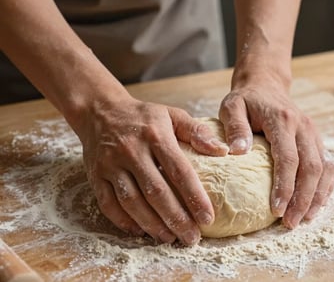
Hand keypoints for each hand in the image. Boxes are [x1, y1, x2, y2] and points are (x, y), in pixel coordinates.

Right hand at [76, 94, 227, 244]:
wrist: (100, 110)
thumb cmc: (143, 116)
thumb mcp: (172, 114)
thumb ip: (197, 132)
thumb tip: (223, 151)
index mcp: (155, 135)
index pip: (179, 171)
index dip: (194, 197)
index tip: (207, 218)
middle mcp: (132, 150)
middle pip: (156, 191)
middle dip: (176, 219)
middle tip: (191, 238)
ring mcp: (110, 164)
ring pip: (131, 201)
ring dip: (151, 224)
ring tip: (169, 238)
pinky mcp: (95, 175)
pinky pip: (108, 203)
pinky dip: (123, 221)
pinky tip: (140, 231)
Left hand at [219, 67, 333, 228]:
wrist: (264, 85)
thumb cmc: (245, 99)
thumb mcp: (232, 107)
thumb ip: (235, 127)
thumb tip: (236, 152)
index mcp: (282, 120)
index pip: (288, 158)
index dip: (285, 186)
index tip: (277, 210)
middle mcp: (303, 127)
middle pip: (311, 168)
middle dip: (303, 198)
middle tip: (290, 223)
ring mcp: (312, 133)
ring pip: (324, 168)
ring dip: (316, 196)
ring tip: (304, 219)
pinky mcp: (314, 139)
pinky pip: (327, 164)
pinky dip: (324, 185)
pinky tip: (314, 202)